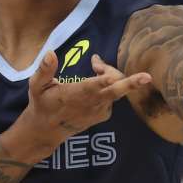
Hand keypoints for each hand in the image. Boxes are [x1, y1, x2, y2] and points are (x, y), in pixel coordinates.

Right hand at [10, 51, 150, 160]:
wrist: (48, 130)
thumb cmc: (42, 103)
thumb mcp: (36, 86)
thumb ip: (44, 70)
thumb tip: (50, 52)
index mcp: (72, 95)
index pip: (90, 87)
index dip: (102, 81)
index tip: (111, 77)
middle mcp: (89, 104)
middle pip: (114, 92)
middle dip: (130, 84)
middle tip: (146, 77)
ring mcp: (99, 111)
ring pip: (115, 90)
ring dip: (111, 75)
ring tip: (96, 64)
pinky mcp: (104, 114)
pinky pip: (113, 96)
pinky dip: (110, 84)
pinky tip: (98, 78)